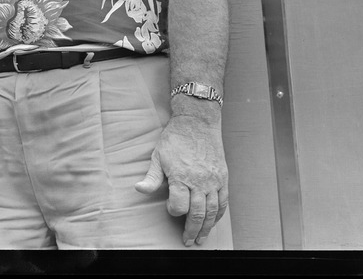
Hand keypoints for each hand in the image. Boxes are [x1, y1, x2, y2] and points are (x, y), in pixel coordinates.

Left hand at [135, 114, 228, 246]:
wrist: (197, 122)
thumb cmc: (175, 138)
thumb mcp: (158, 156)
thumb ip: (152, 177)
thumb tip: (138, 189)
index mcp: (181, 176)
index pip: (179, 205)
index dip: (173, 211)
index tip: (170, 209)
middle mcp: (199, 181)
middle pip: (198, 213)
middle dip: (192, 230)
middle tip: (188, 241)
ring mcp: (213, 180)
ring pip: (212, 211)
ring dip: (207, 228)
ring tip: (201, 238)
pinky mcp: (223, 177)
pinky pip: (223, 202)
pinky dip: (219, 215)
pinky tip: (214, 222)